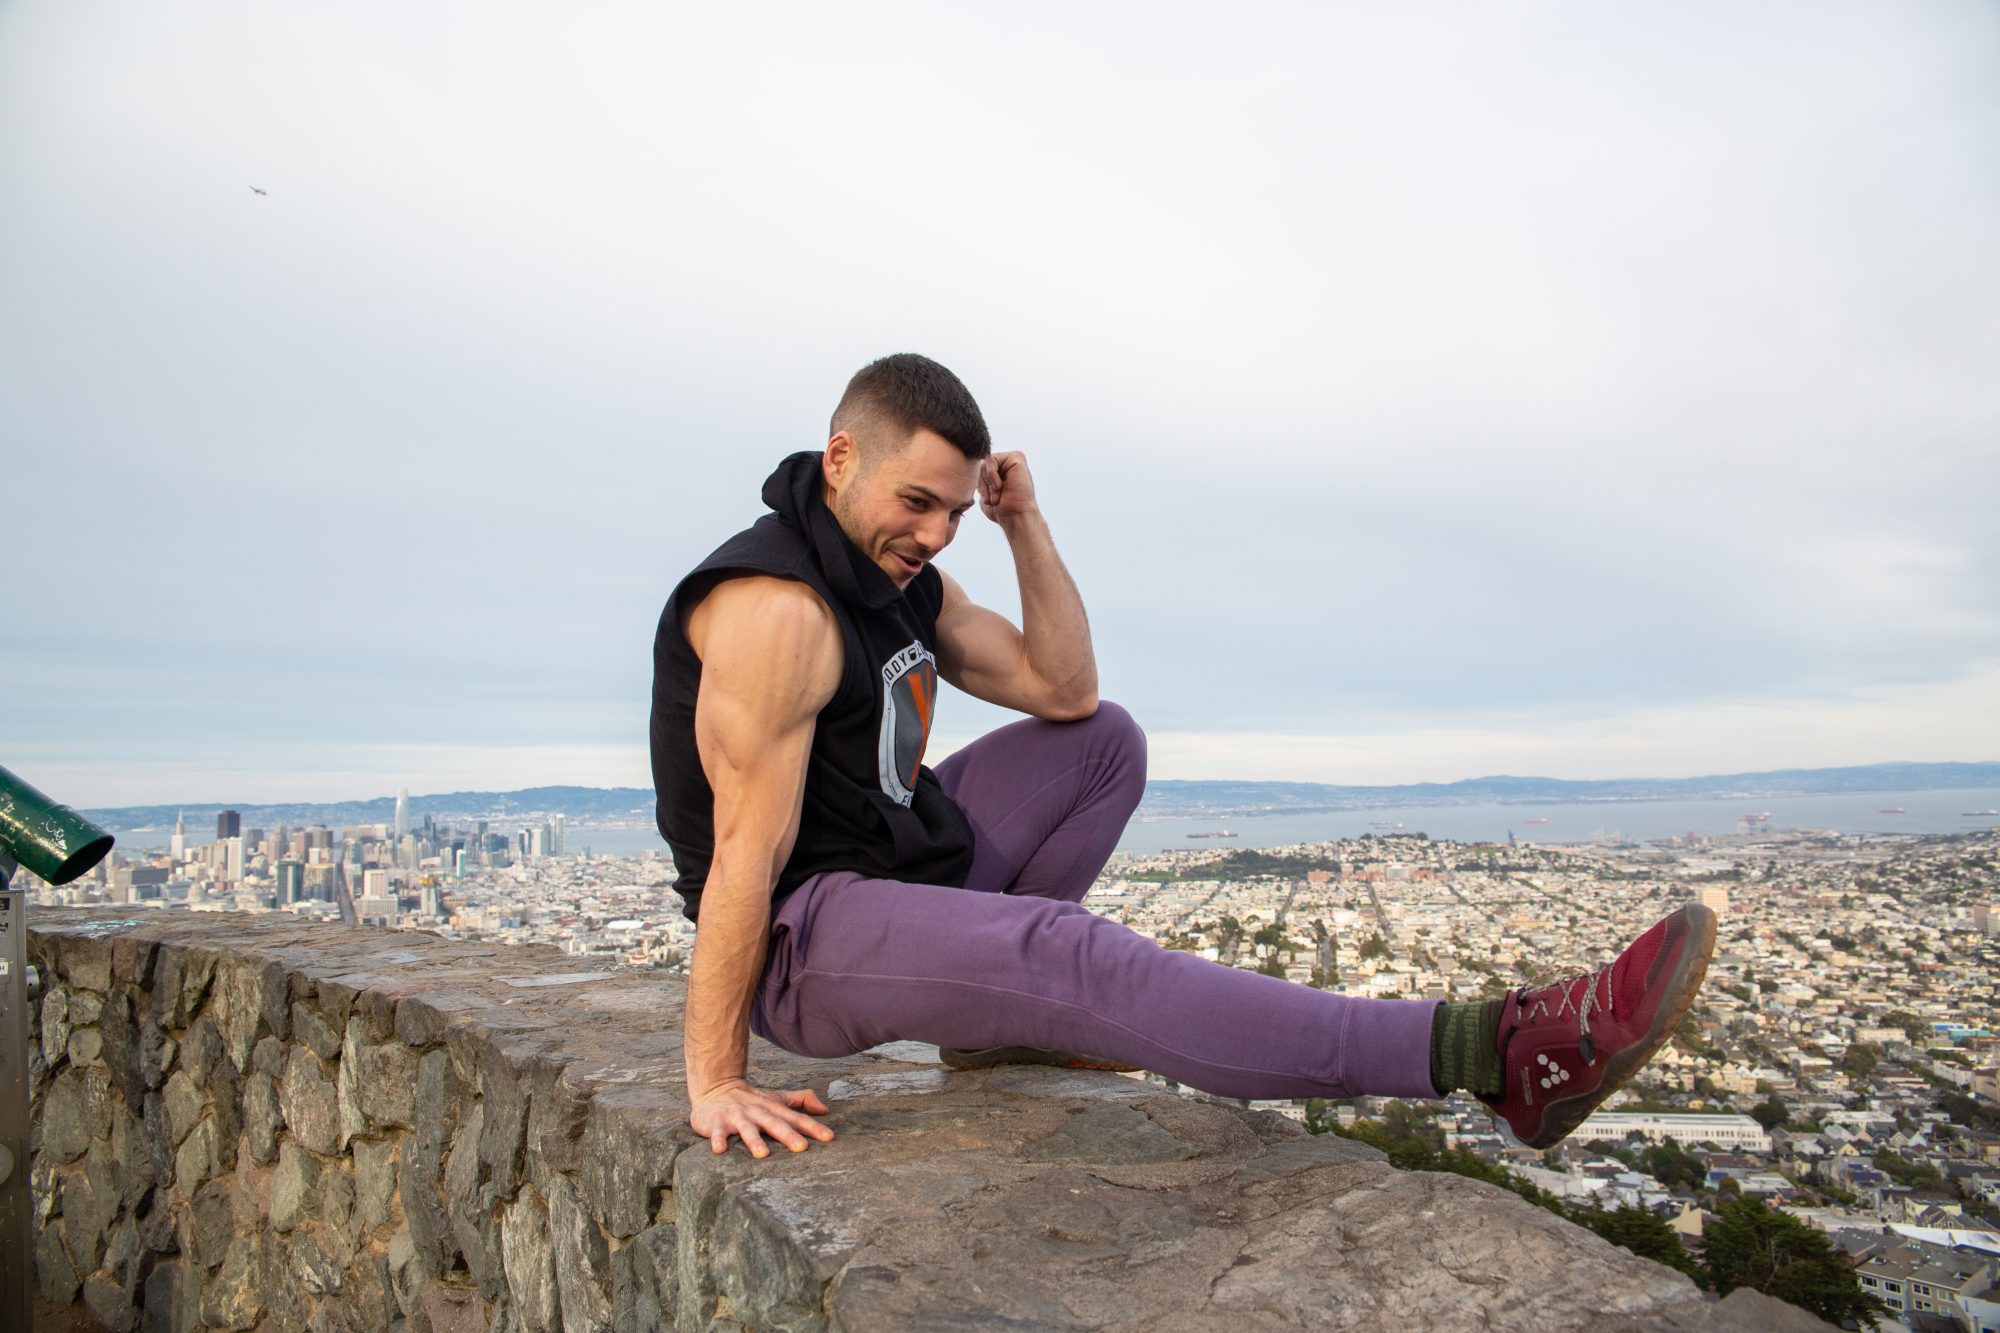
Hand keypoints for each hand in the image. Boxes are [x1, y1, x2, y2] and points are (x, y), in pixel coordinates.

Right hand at [689, 1079, 834, 1157]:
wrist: (716, 1087)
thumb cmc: (751, 1099)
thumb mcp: (777, 1098)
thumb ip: (801, 1101)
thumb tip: (825, 1109)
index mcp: (773, 1108)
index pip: (796, 1118)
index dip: (813, 1127)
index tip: (829, 1137)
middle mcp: (757, 1112)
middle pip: (774, 1124)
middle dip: (788, 1135)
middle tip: (802, 1147)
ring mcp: (737, 1117)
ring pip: (747, 1129)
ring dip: (754, 1141)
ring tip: (763, 1154)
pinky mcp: (716, 1123)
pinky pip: (717, 1132)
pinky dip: (718, 1140)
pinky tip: (720, 1149)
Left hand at [978, 451, 1039, 528]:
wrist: (1016, 517)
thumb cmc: (1002, 510)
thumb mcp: (985, 494)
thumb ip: (981, 480)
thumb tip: (972, 468)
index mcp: (1002, 472)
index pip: (979, 471)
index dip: (980, 486)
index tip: (987, 501)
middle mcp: (1008, 464)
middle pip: (980, 466)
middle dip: (983, 485)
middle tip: (993, 500)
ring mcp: (1013, 459)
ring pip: (984, 463)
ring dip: (988, 483)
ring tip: (997, 496)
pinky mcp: (1016, 457)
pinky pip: (991, 459)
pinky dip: (991, 475)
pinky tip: (1000, 486)